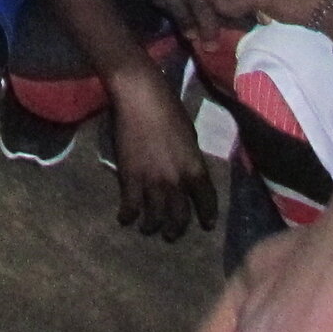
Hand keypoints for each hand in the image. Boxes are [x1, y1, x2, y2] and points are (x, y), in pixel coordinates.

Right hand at [106, 67, 217, 239]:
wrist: (140, 97)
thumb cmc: (168, 108)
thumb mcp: (189, 135)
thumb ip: (189, 158)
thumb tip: (186, 170)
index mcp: (195, 168)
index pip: (207, 201)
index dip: (207, 215)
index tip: (206, 224)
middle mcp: (177, 181)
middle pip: (180, 216)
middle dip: (176, 229)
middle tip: (171, 234)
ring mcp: (152, 181)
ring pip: (155, 217)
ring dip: (152, 227)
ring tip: (148, 229)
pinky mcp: (130, 178)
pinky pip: (130, 206)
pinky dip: (127, 216)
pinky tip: (124, 219)